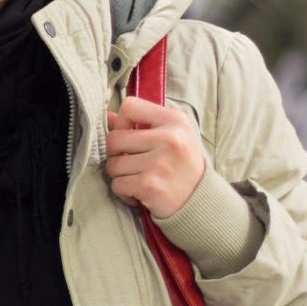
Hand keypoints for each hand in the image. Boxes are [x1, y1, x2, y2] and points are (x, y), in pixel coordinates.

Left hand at [106, 97, 204, 218]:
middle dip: (114, 153)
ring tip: (137, 177)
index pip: (130, 107)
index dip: (120, 122)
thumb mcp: (171, 135)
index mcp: (174, 121)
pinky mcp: (149, 185)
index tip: (127, 135)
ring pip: (113, 165)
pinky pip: (117, 185)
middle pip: (114, 139)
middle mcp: (168, 139)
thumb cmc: (180, 164)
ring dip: (119, 175)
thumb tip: (108, 118)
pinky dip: (123, 192)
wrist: (197, 198)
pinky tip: (138, 192)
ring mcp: (158, 163)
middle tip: (128, 161)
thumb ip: (141, 123)